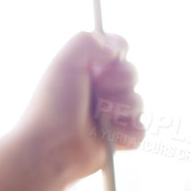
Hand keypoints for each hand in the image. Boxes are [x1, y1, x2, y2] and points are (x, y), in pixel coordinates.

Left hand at [16, 31, 144, 186]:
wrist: (50, 149)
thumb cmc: (53, 105)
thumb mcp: (64, 62)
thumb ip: (88, 41)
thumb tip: (117, 47)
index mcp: (85, 70)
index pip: (118, 51)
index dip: (117, 56)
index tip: (103, 63)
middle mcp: (98, 89)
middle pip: (132, 74)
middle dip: (118, 83)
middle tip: (95, 93)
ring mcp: (110, 114)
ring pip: (139, 102)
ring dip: (120, 109)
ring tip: (97, 118)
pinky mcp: (119, 138)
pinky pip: (140, 130)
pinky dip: (125, 133)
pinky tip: (106, 137)